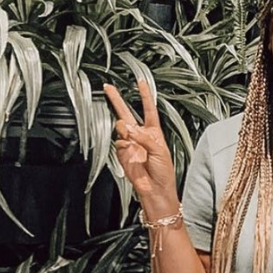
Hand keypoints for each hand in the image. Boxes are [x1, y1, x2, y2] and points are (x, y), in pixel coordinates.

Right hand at [104, 79, 177, 206]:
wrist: (156, 190)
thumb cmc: (164, 173)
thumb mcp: (159, 150)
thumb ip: (144, 137)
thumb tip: (128, 128)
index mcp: (154, 132)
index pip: (148, 109)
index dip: (145, 95)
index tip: (140, 82)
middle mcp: (141, 136)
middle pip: (127, 113)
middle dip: (117, 100)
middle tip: (108, 88)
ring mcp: (130, 144)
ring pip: (121, 127)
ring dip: (125, 128)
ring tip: (130, 135)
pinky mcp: (123, 154)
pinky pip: (119, 142)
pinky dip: (123, 144)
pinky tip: (129, 150)